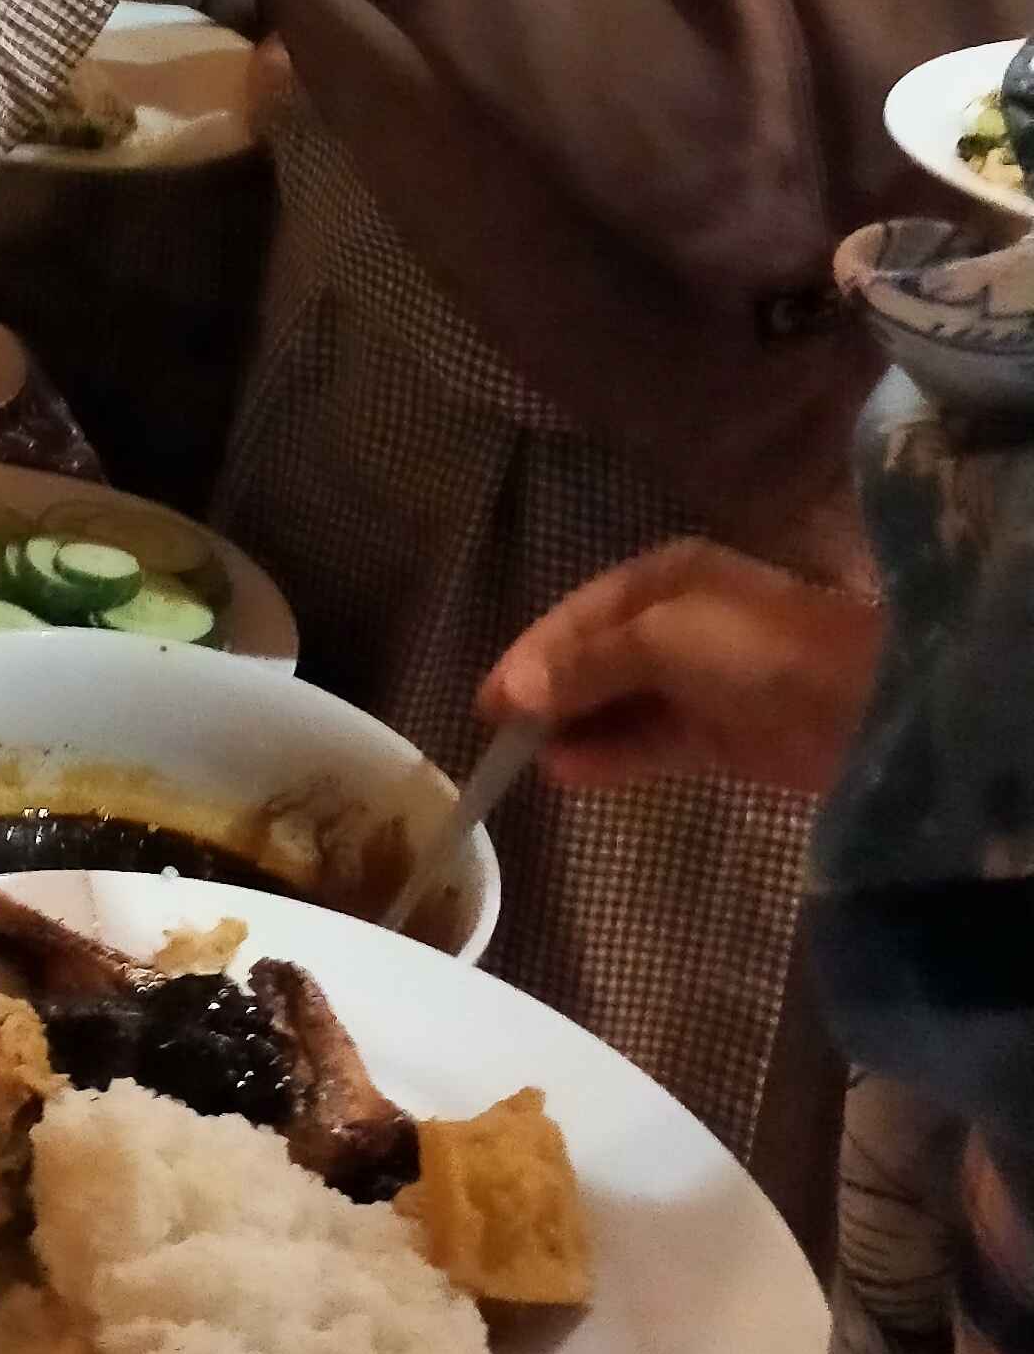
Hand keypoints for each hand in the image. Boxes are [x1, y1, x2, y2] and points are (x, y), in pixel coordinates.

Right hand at [480, 539, 880, 801]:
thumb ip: (586, 665)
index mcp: (665, 581)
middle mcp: (677, 626)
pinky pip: (650, 743)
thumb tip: (513, 691)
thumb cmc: (759, 650)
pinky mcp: (720, 739)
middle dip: (547, 691)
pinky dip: (610, 755)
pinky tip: (568, 772)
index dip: (530, 652)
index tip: (484, 698)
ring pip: (619, 704)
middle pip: (595, 658)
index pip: (579, 614)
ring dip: (574, 727)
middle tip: (494, 733)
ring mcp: (700, 685)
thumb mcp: (662, 639)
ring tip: (524, 758)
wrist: (868, 708)